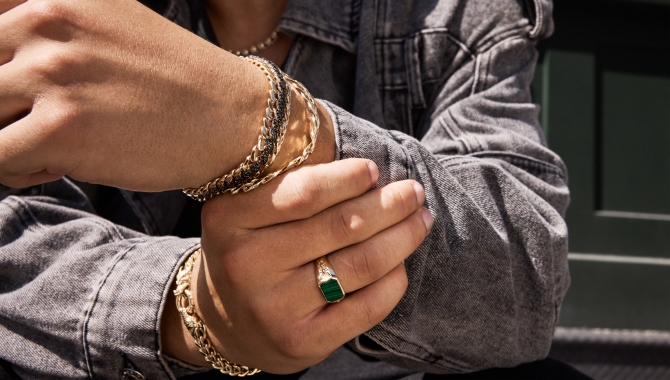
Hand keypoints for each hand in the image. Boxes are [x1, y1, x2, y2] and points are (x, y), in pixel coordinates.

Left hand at [0, 0, 277, 190]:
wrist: (231, 117)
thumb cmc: (173, 79)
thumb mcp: (106, 24)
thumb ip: (46, 30)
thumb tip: (6, 67)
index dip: (3, 68)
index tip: (24, 94)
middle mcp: (44, 24)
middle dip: (4, 108)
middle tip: (44, 120)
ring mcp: (51, 75)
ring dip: (9, 138)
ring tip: (54, 143)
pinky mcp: (60, 129)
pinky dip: (19, 169)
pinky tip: (60, 164)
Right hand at [162, 159, 433, 373]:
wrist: (227, 322)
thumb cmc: (250, 251)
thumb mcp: (247, 211)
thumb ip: (291, 187)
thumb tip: (367, 170)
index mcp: (229, 219)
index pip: (303, 192)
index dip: (348, 178)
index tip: (374, 169)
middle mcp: (247, 265)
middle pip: (340, 227)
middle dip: (390, 205)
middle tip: (414, 192)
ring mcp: (274, 308)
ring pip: (361, 264)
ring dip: (402, 238)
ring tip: (421, 220)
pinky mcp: (302, 342)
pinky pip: (366, 307)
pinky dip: (393, 281)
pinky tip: (401, 264)